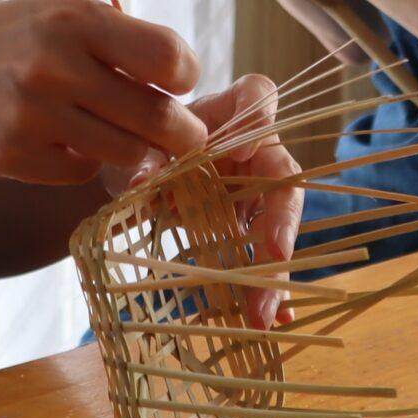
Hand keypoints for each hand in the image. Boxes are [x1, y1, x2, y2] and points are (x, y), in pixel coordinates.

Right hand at [0, 0, 205, 184]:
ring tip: (132, 140)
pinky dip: (89, 163)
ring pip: (128, 155)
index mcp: (76, 19)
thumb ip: (126, 42)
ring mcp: (30, 115)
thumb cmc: (17, 37)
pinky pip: (82, 174)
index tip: (177, 84)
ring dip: (141, 153)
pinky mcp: (12, 156)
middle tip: (184, 136)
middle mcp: (54, 65)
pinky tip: (72, 144)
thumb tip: (189, 89)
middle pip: (157, 118)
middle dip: (183, 134)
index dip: (185, 77)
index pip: (169, 58)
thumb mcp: (67, 14)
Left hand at [101, 72, 304, 326]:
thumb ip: (144, 162)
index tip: (243, 147)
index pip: (256, 96)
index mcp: (226, 112)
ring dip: (275, 270)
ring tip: (263, 312)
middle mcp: (253, 149)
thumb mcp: (135, 150)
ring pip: (280, 224)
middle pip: (284, 173)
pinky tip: (273, 321)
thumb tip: (142, 185)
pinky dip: (268, 288)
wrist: (133, 176)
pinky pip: (265, 257)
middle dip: (282, 218)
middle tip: (274, 253)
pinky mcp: (250, 227)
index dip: (258, 118)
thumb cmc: (141, 146)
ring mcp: (256, 190)